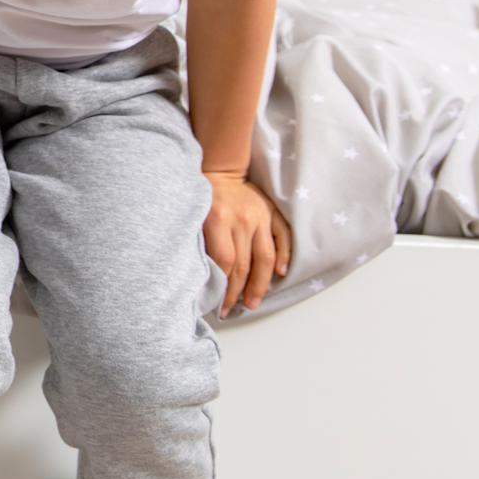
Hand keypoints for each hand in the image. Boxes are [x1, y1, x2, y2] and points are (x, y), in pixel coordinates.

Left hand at [202, 170, 291, 315]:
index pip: (225, 262)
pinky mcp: (272, 212)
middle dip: (239, 292)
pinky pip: (283, 238)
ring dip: (260, 284)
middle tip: (232, 310)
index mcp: (218, 219)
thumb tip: (203, 277)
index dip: (223, 287)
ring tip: (253, 303)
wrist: (220, 168)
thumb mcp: (194, 216)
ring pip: (265, 258)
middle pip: (245, 265)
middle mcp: (242, 220)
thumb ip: (200, 242)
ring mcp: (260, 216)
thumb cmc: (201, 195)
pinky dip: (284, 256)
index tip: (218, 304)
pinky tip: (280, 275)